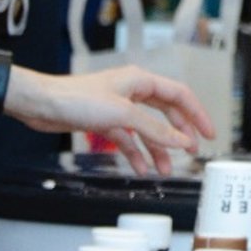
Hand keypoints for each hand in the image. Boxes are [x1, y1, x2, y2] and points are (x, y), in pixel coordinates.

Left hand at [6, 64, 216, 175]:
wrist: (42, 105)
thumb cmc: (76, 99)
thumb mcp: (123, 115)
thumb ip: (156, 129)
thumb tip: (183, 140)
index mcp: (141, 81)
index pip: (180, 95)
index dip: (197, 114)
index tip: (209, 133)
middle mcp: (132, 92)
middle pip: (166, 113)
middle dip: (179, 134)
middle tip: (192, 152)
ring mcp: (119, 108)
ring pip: (147, 130)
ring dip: (157, 150)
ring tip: (166, 170)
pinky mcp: (105, 122)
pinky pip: (128, 139)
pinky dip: (136, 154)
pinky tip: (141, 168)